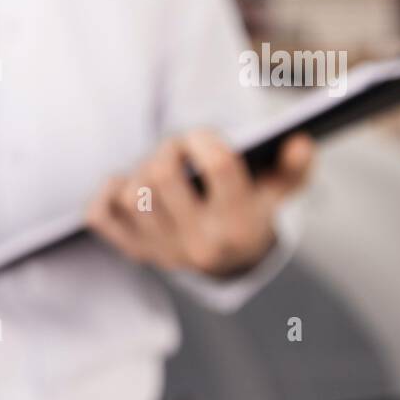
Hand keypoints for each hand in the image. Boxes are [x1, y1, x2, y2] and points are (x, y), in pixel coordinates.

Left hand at [84, 130, 313, 276]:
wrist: (229, 264)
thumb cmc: (252, 210)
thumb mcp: (279, 190)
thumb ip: (294, 167)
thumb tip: (299, 141)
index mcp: (238, 225)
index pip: (218, 166)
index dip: (206, 138)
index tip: (203, 136)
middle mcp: (198, 245)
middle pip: (161, 174)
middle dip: (168, 148)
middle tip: (178, 147)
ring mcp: (162, 251)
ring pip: (131, 193)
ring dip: (140, 170)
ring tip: (159, 169)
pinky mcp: (134, 251)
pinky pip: (100, 216)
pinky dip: (107, 194)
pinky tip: (126, 186)